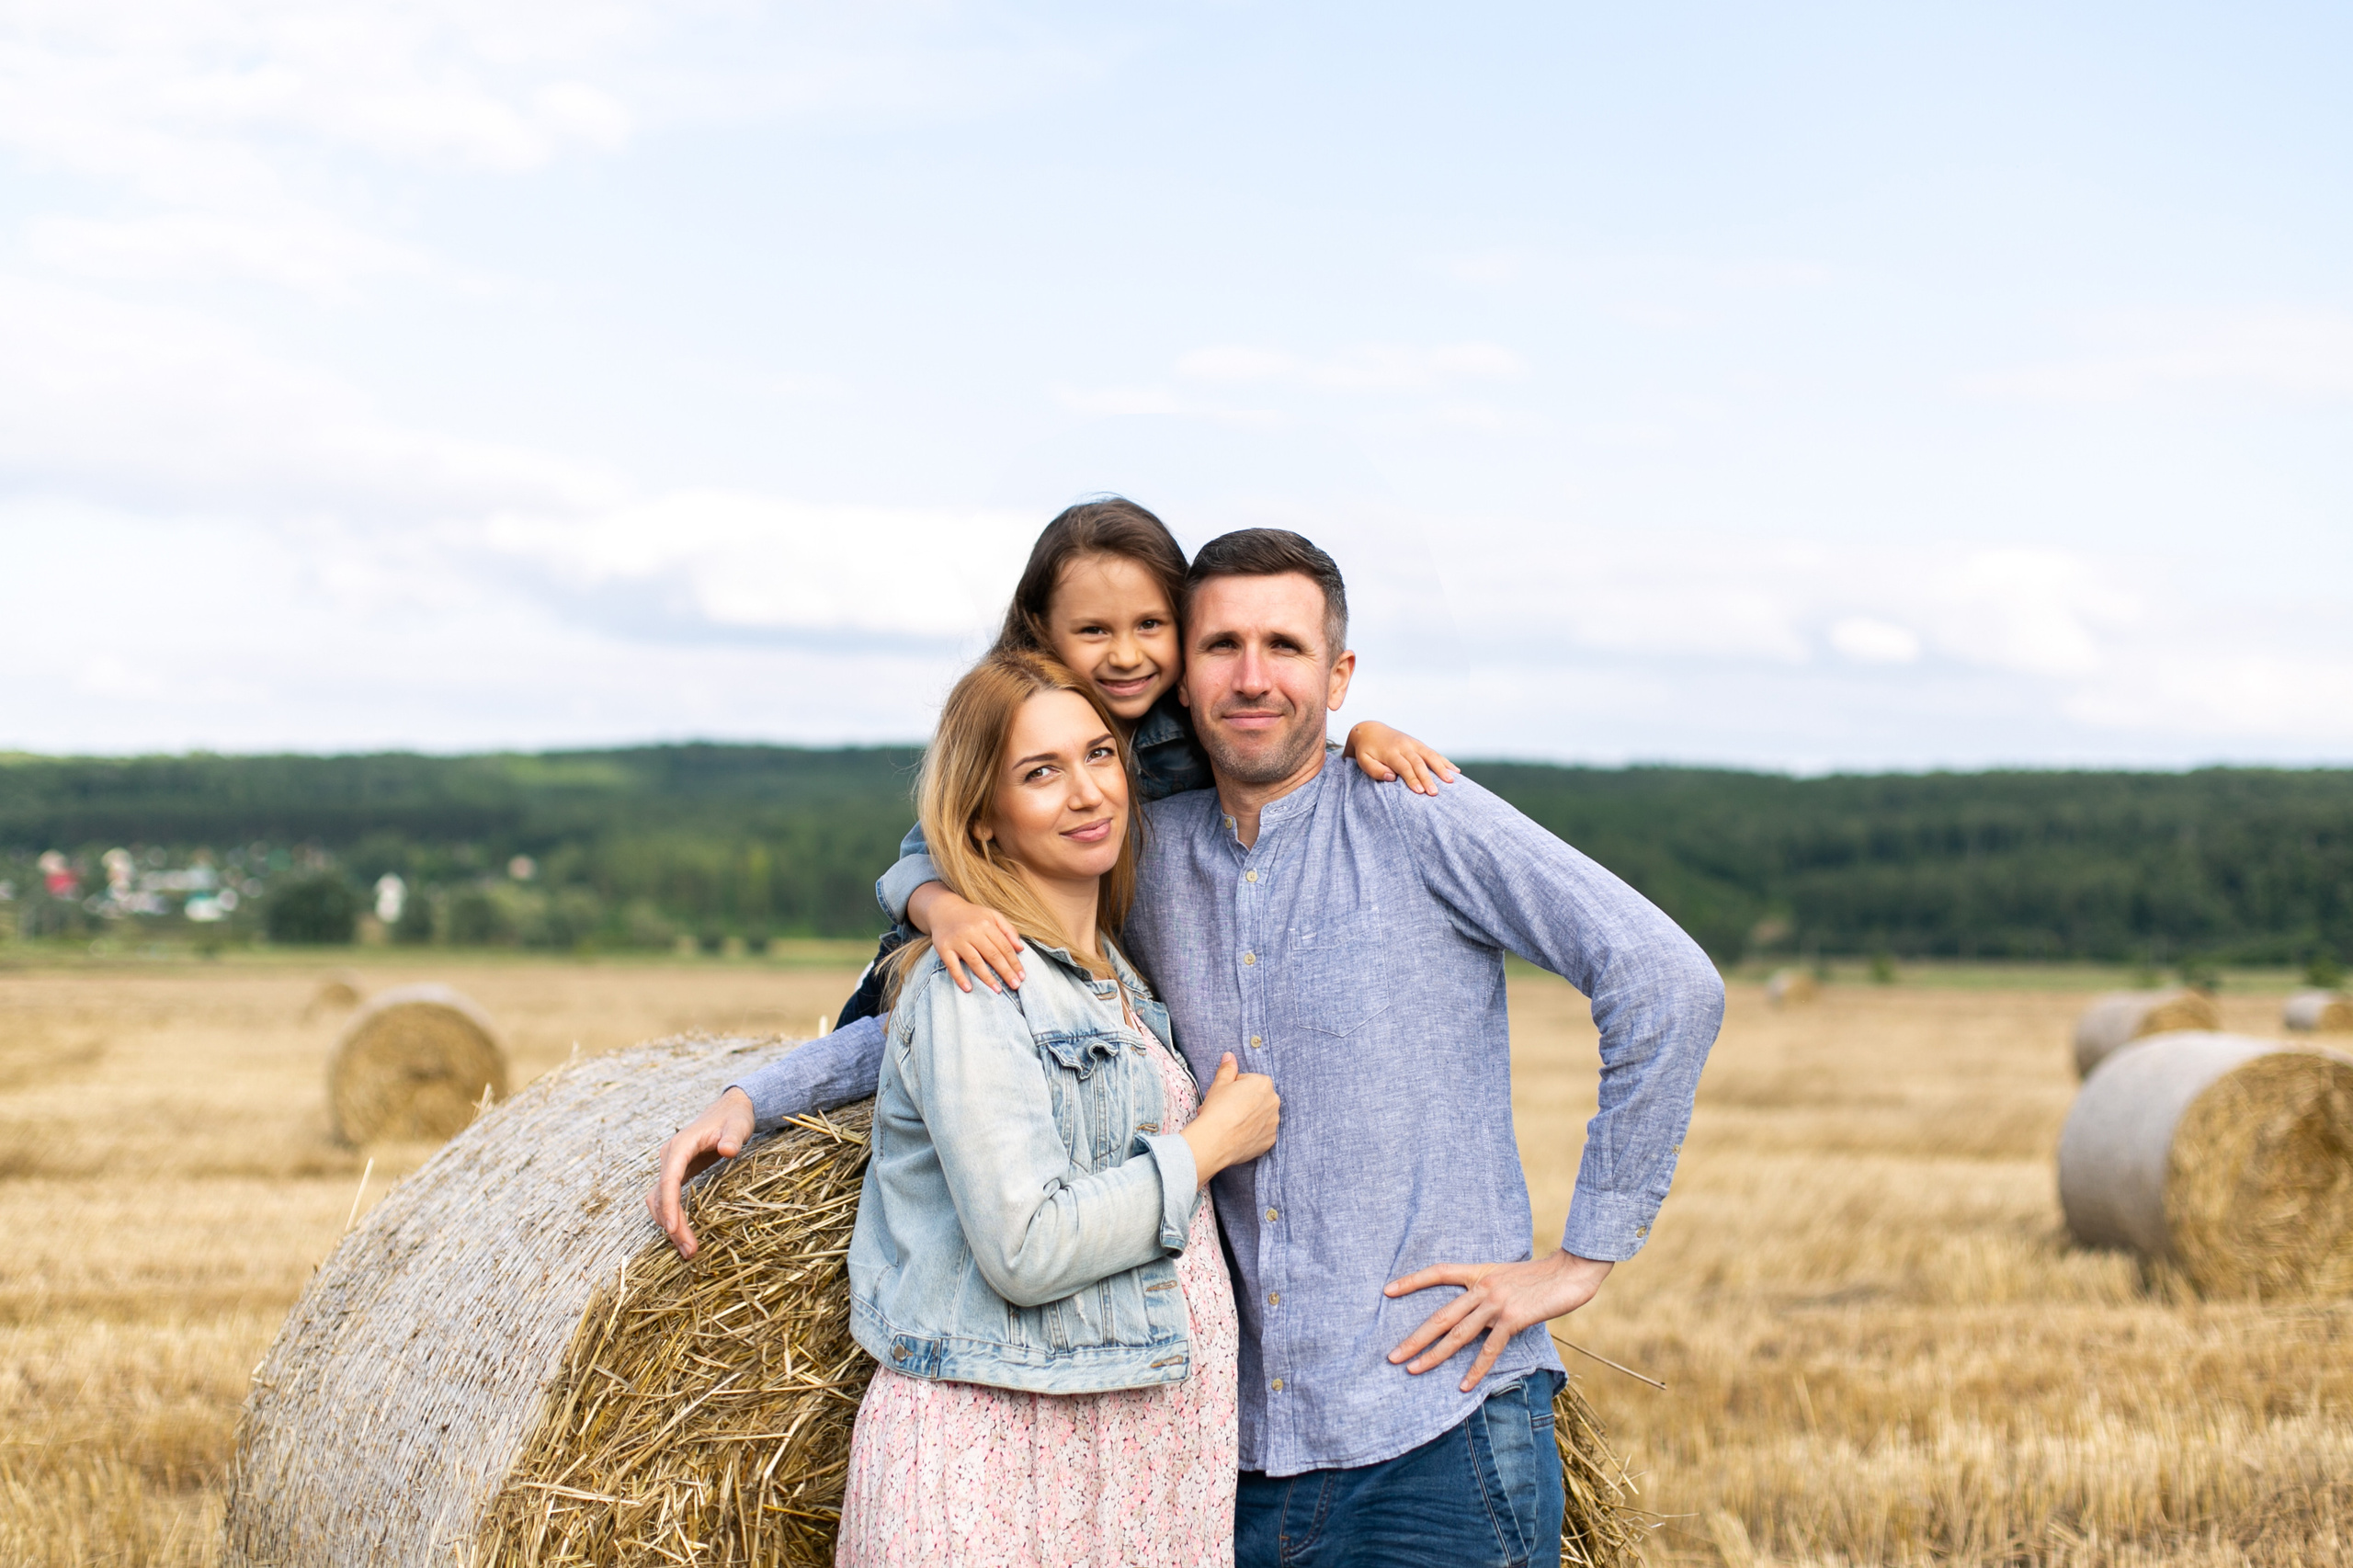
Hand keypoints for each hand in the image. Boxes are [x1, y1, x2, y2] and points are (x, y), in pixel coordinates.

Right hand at [644, 1087, 755, 1259]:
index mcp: (680, 1146)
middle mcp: (669, 1157)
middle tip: (689, 1250)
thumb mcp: (738, 1125)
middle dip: (672, 1224)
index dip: (668, 1205)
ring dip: (670, 1225)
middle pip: (661, 1196)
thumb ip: (732, 1138)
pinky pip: (667, 1199)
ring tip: (687, 1250)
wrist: (730, 1109)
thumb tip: (727, 1150)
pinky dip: (672, 1217)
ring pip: (660, 1201)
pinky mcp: (677, 1173)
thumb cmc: (734, 1117)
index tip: (673, 1228)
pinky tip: (683, 1235)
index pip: (668, 1179)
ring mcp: (671, 1166)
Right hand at [907, 883, 1025, 992]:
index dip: (1014, 962)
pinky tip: (968, 988)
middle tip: (1015, 986)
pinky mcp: (944, 948)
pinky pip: (952, 966)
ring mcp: (957, 941)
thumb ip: (1008, 930)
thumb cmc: (972, 916)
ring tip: (998, 990)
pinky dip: (960, 977)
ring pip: (975, 961)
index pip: (1004, 946)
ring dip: (987, 978)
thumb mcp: (992, 916)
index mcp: (986, 924)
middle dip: (1006, 972)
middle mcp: (972, 932)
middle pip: (993, 955)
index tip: (1022, 976)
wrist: (943, 909)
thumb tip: (1020, 949)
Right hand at [1179, 1053, 1279, 1184]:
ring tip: (1231, 1123)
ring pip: (1261, 1116)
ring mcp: (1273, 1122)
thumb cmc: (1217, 1110)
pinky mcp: (1270, 1140)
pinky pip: (1262, 1133)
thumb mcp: (1219, 1084)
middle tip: (1226, 1109)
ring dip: (1249, 1117)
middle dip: (1244, 1102)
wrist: (1215, 1140)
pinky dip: (1252, 1133)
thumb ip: (1227, 1069)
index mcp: (1263, 1083)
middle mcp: (1273, 1101)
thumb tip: (1229, 1057)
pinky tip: (1238, 1135)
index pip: (1249, 1081)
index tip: (1225, 1096)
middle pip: (1257, 1098)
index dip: (1234, 1088)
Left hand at [1344, 721, 1458, 795]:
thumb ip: (1375, 770)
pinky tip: (1455, 771)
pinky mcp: (1419, 745)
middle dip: (1427, 778)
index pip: (1403, 766)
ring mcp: (1414, 744)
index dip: (1412, 778)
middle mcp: (1404, 746)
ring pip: (1430, 755)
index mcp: (1390, 752)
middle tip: (1435, 793)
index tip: (1419, 791)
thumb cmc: (1366, 751)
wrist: (1370, 730)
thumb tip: (1392, 778)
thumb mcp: (1364, 760)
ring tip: (1451, 781)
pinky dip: (1445, 762)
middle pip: (1419, 762)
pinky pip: (1434, 753)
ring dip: (1441, 768)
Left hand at [1385, 1250, 1613, 1391]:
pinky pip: (1489, 1349)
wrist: (1570, 1272)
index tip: (1387, 1291)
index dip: (1412, 1281)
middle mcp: (1482, 1287)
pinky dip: (1476, 1369)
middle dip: (1414, 1338)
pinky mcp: (1512, 1319)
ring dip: (1434, 1355)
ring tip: (1414, 1370)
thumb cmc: (1539, 1278)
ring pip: (1457, 1334)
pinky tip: (1463, 1385)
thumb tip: (1471, 1311)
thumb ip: (1486, 1290)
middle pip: (1440, 1315)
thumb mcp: (1506, 1276)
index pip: (1437, 1272)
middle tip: (1392, 1356)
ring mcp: (1496, 1303)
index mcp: (1478, 1272)